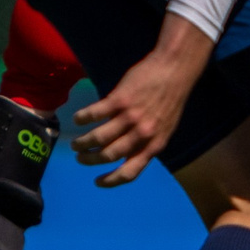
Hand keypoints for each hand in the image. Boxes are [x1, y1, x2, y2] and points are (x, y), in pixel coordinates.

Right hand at [72, 15, 213, 186]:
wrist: (175, 68)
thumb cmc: (170, 99)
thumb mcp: (164, 128)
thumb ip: (146, 142)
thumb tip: (126, 155)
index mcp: (155, 145)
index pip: (130, 172)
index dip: (111, 181)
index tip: (97, 181)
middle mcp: (142, 134)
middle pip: (108, 155)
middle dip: (90, 160)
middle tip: (80, 157)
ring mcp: (130, 117)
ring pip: (99, 138)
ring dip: (82, 143)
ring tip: (75, 143)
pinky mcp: (120, 99)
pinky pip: (95, 114)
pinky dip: (82, 118)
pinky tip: (77, 119)